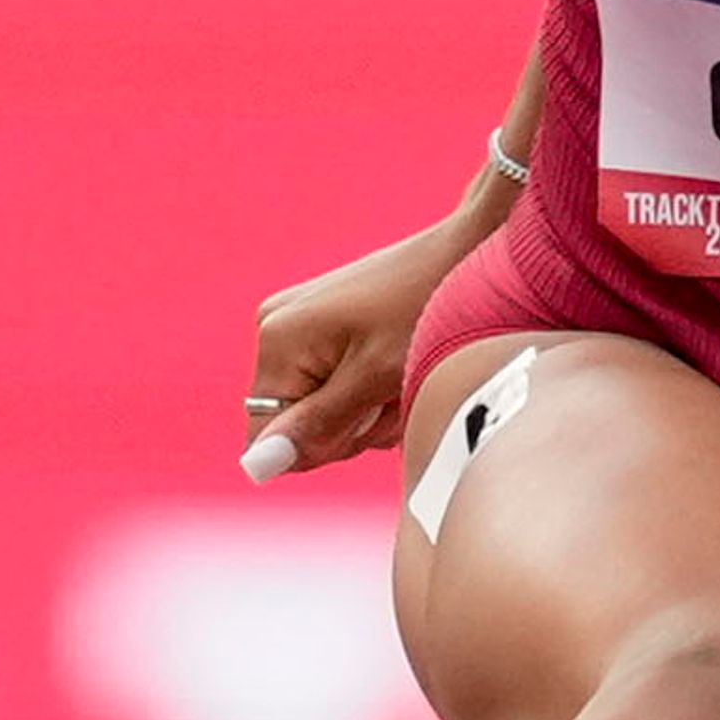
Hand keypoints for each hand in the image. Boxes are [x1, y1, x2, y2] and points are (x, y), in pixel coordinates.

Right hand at [238, 213, 475, 482]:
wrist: (464, 252)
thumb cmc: (424, 308)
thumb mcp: (374, 378)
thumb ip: (316, 425)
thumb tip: (255, 467)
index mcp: (278, 340)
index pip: (268, 437)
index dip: (319, 445)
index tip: (367, 415)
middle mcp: (277, 330)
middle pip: (299, 427)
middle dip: (353, 425)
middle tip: (393, 392)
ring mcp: (301, 328)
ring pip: (325, 412)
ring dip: (372, 411)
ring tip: (404, 375)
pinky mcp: (326, 329)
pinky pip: (339, 387)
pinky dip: (375, 391)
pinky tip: (402, 368)